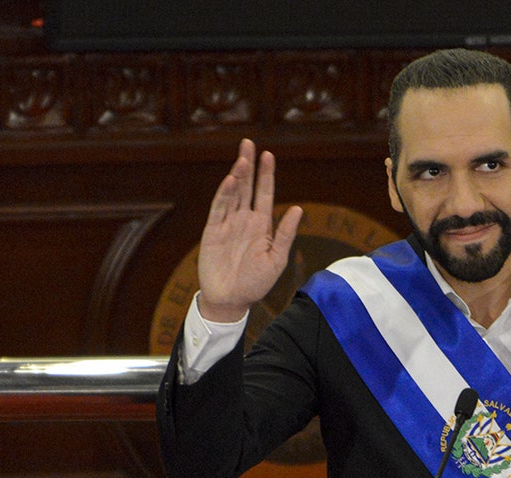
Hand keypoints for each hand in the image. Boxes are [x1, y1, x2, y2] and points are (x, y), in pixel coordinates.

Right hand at [197, 139, 301, 321]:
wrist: (231, 300)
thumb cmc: (256, 282)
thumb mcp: (277, 258)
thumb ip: (286, 234)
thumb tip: (297, 208)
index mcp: (262, 225)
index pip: (264, 193)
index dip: (266, 175)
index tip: (268, 155)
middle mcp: (244, 220)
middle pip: (247, 187)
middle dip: (248, 165)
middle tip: (248, 143)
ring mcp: (228, 223)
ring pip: (233, 193)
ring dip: (237, 176)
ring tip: (242, 158)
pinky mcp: (213, 231)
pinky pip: (219, 208)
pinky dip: (224, 194)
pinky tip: (231, 181)